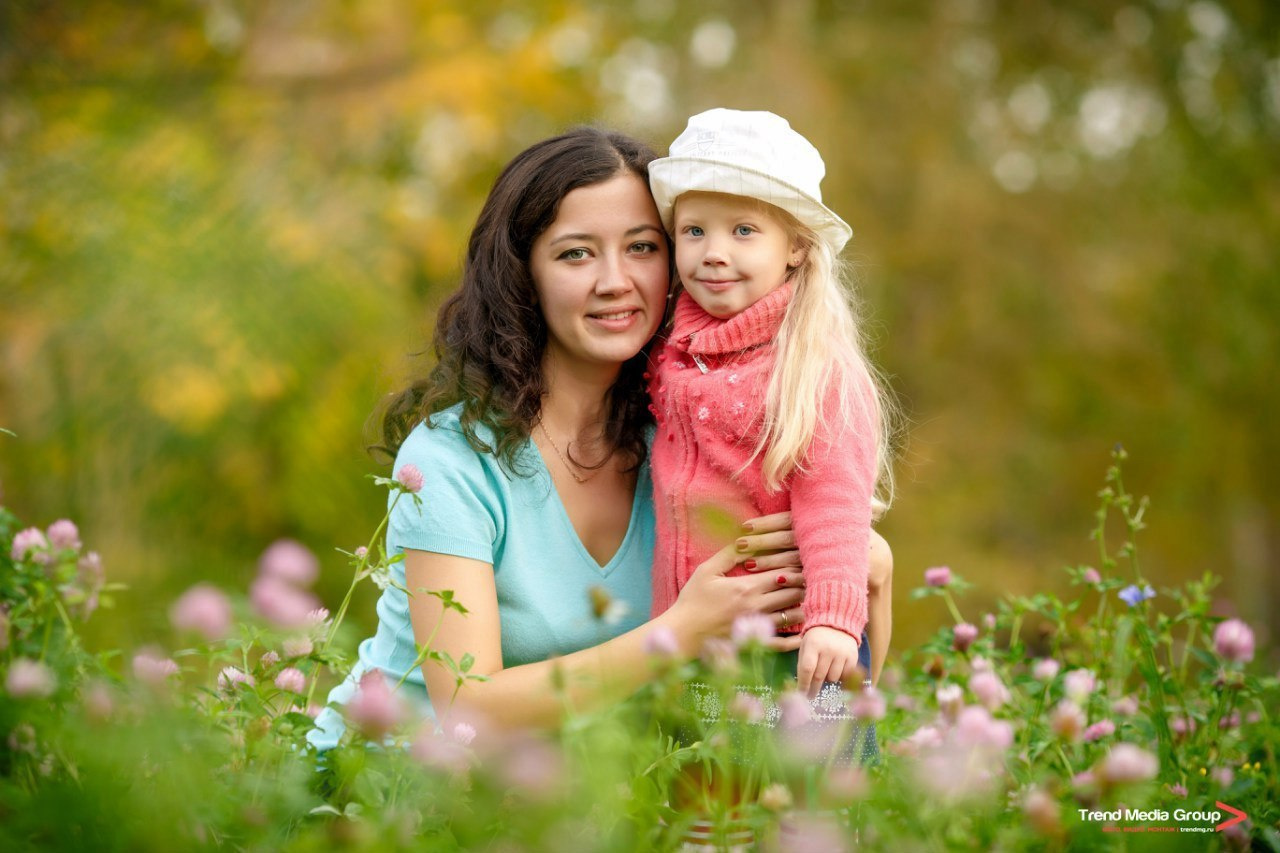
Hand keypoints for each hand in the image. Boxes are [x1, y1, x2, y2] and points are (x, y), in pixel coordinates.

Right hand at [663, 512, 804, 653]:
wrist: (683, 633)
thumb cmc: (692, 600)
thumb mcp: (706, 571)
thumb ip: (729, 554)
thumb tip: (747, 539)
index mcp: (747, 587)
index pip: (784, 573)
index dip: (797, 565)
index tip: (804, 559)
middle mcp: (758, 607)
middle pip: (794, 592)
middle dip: (804, 583)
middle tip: (812, 576)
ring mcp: (759, 627)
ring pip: (794, 615)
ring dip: (803, 605)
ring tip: (808, 598)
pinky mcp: (755, 644)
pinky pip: (784, 643)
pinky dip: (797, 638)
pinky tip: (804, 631)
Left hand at [797, 626, 860, 696]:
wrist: (837, 623)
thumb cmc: (817, 638)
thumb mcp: (805, 646)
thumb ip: (803, 663)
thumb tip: (802, 686)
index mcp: (813, 644)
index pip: (807, 669)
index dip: (803, 684)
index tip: (801, 694)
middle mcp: (828, 648)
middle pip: (819, 676)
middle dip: (813, 688)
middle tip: (810, 695)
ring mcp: (842, 653)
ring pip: (833, 678)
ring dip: (827, 679)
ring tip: (826, 670)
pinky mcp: (853, 656)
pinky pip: (845, 676)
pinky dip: (840, 677)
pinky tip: (836, 670)